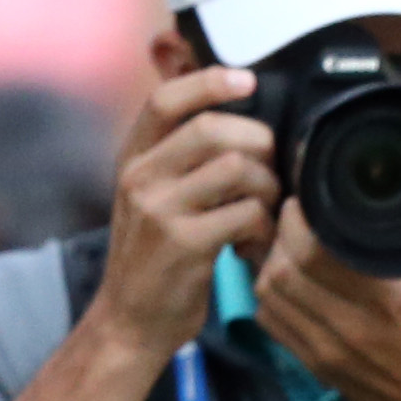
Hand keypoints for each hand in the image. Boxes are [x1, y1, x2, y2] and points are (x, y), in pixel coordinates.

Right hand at [87, 66, 280, 360]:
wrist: (131, 321)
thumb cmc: (155, 259)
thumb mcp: (153, 199)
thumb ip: (181, 161)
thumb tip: (239, 125)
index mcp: (132, 158)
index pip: (166, 99)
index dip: (209, 82)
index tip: (248, 80)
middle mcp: (140, 176)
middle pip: (214, 129)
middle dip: (258, 146)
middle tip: (269, 175)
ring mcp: (160, 209)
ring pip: (238, 168)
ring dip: (267, 191)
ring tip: (262, 217)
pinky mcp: (185, 244)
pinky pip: (247, 214)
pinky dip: (264, 229)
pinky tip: (253, 246)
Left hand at [253, 203, 400, 400]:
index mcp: (389, 298)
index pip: (312, 248)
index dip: (297, 217)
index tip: (305, 199)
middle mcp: (353, 326)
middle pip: (282, 268)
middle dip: (279, 234)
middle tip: (293, 217)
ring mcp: (330, 350)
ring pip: (268, 293)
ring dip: (269, 262)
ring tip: (286, 244)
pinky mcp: (317, 366)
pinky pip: (271, 322)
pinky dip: (270, 294)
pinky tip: (286, 280)